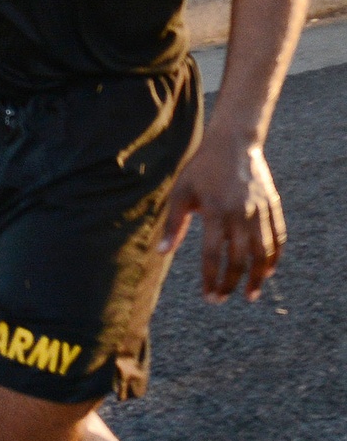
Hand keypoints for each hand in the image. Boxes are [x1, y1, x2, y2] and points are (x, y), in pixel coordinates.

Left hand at [160, 132, 285, 301]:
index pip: (214, 255)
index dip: (211, 279)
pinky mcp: (273, 206)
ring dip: (258, 278)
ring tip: (250, 294)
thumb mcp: (181, 192)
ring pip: (263, 253)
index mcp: (216, 212)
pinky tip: (267, 271)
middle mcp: (241, 214)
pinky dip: (274, 257)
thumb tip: (161, 253)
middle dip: (230, 284)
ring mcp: (260, 210)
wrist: (234, 141)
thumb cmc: (202, 168)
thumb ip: (173, 224)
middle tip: (221, 299)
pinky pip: (278, 238)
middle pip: (239, 259)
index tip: (208, 297)